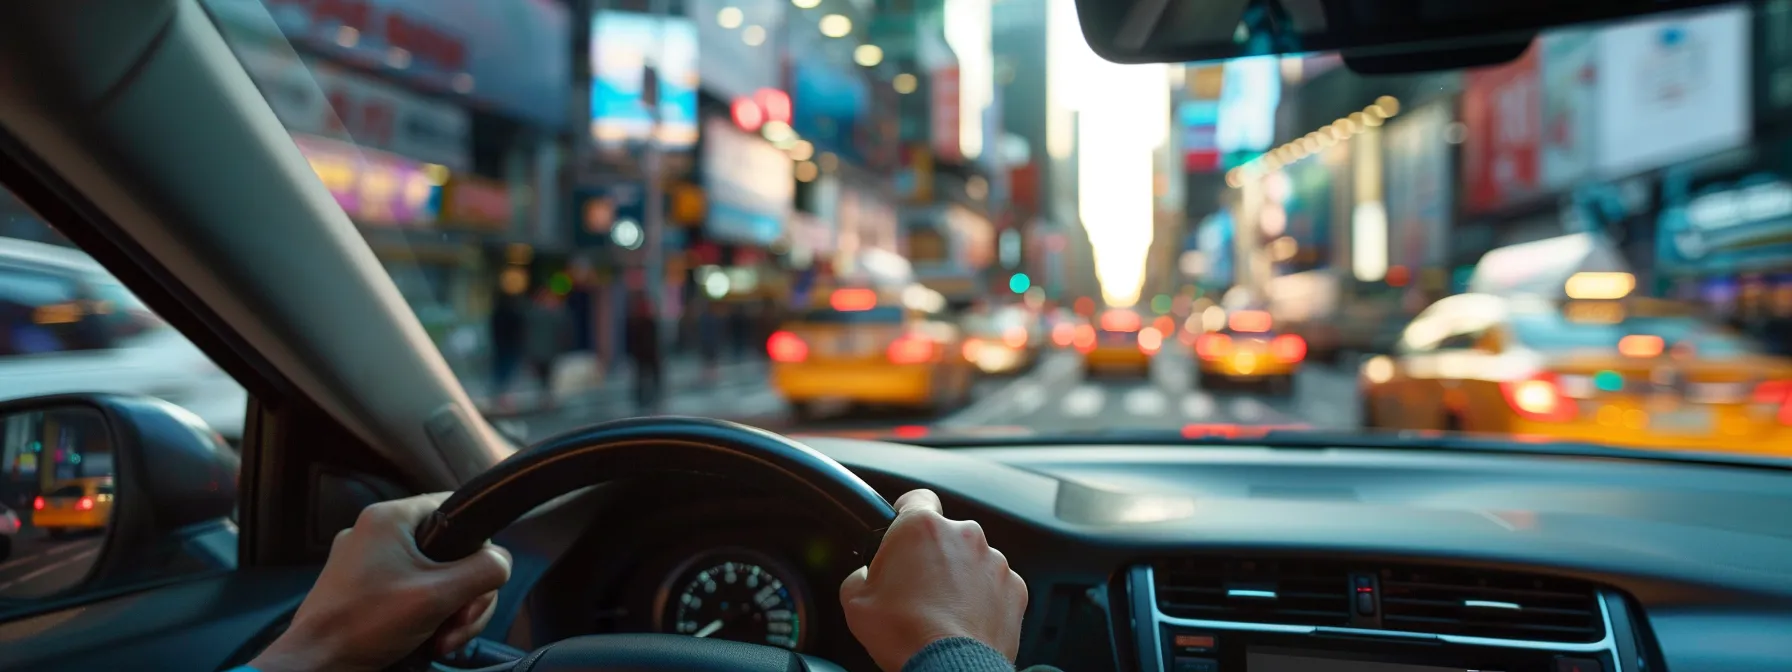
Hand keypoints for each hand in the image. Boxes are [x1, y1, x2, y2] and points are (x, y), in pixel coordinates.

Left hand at [249, 493, 512, 671]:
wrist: (315, 665)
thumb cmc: (364, 626)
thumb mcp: (439, 596)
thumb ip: (484, 571)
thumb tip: (500, 564)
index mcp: (389, 518)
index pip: (456, 508)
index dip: (478, 545)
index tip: (477, 582)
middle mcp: (375, 532)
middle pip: (450, 551)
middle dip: (464, 594)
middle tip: (459, 625)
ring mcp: (365, 562)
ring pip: (433, 576)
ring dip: (448, 611)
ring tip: (440, 640)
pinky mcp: (361, 589)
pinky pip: (410, 592)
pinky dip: (425, 616)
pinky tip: (425, 640)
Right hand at [840, 489, 1027, 671]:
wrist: (949, 668)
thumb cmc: (904, 634)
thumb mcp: (855, 600)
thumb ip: (861, 574)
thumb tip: (867, 576)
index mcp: (921, 527)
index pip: (915, 498)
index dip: (906, 514)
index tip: (902, 529)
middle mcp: (963, 535)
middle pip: (945, 535)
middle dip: (932, 556)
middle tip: (916, 589)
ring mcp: (993, 561)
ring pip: (972, 561)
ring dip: (959, 578)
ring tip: (943, 612)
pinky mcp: (1015, 588)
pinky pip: (995, 586)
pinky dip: (983, 600)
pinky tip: (965, 623)